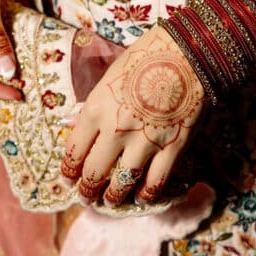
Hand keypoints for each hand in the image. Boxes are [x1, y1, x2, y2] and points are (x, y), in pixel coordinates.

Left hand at [62, 26, 205, 205]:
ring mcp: (144, 142)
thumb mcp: (109, 76)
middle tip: (85, 197)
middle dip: (87, 190)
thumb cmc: (145, 57)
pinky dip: (147, 195)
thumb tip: (74, 121)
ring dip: (113, 197)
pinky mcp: (171, 148)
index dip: (69, 170)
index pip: (74, 151)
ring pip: (123, 183)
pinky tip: (141, 198)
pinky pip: (156, 182)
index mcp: (96, 110)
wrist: (187, 53)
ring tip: (109, 202)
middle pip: (94, 172)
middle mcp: (115, 131)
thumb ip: (94, 104)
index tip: (68, 179)